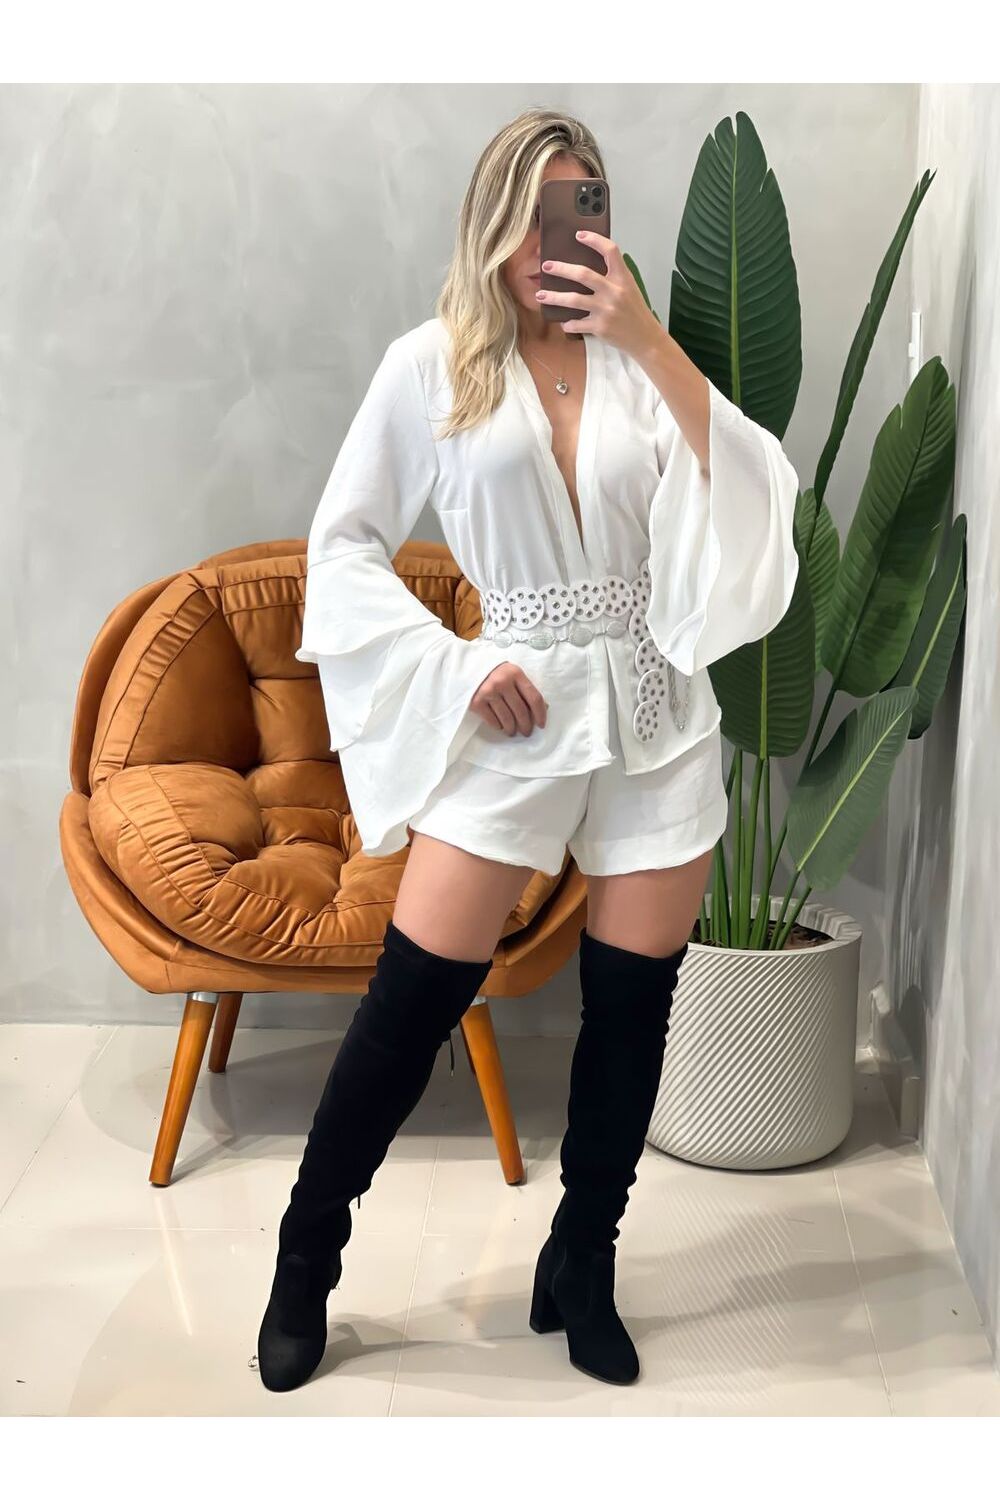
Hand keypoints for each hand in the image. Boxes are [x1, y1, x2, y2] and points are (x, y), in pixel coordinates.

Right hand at [471, 663, 547, 735]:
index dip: (540, 714)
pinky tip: (500, 726)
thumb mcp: (513, 675)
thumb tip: (544, 708)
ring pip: (507, 718)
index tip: (541, 725)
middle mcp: (502, 682)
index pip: (534, 698)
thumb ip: (526, 689)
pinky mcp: (476, 701)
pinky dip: (498, 726)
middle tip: (527, 732)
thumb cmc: (496, 674)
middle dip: (526, 725)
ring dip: (512, 729)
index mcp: (516, 673)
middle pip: (521, 710)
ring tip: (512, 731)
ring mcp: (488, 692)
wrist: (470, 669)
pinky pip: (492, 721)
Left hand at [535, 229, 662, 358]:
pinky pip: (577, 324)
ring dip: (554, 297)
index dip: (594, 240)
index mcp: (623, 278)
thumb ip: (613, 276)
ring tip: (540, 295)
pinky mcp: (600, 327)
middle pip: (583, 274)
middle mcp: (614, 291)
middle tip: (547, 266)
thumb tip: (588, 266)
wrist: (645, 337)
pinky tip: (563, 322)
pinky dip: (568, 324)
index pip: (610, 251)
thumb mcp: (629, 288)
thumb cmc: (635, 311)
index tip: (579, 234)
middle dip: (562, 268)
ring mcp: (606, 310)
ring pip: (573, 300)